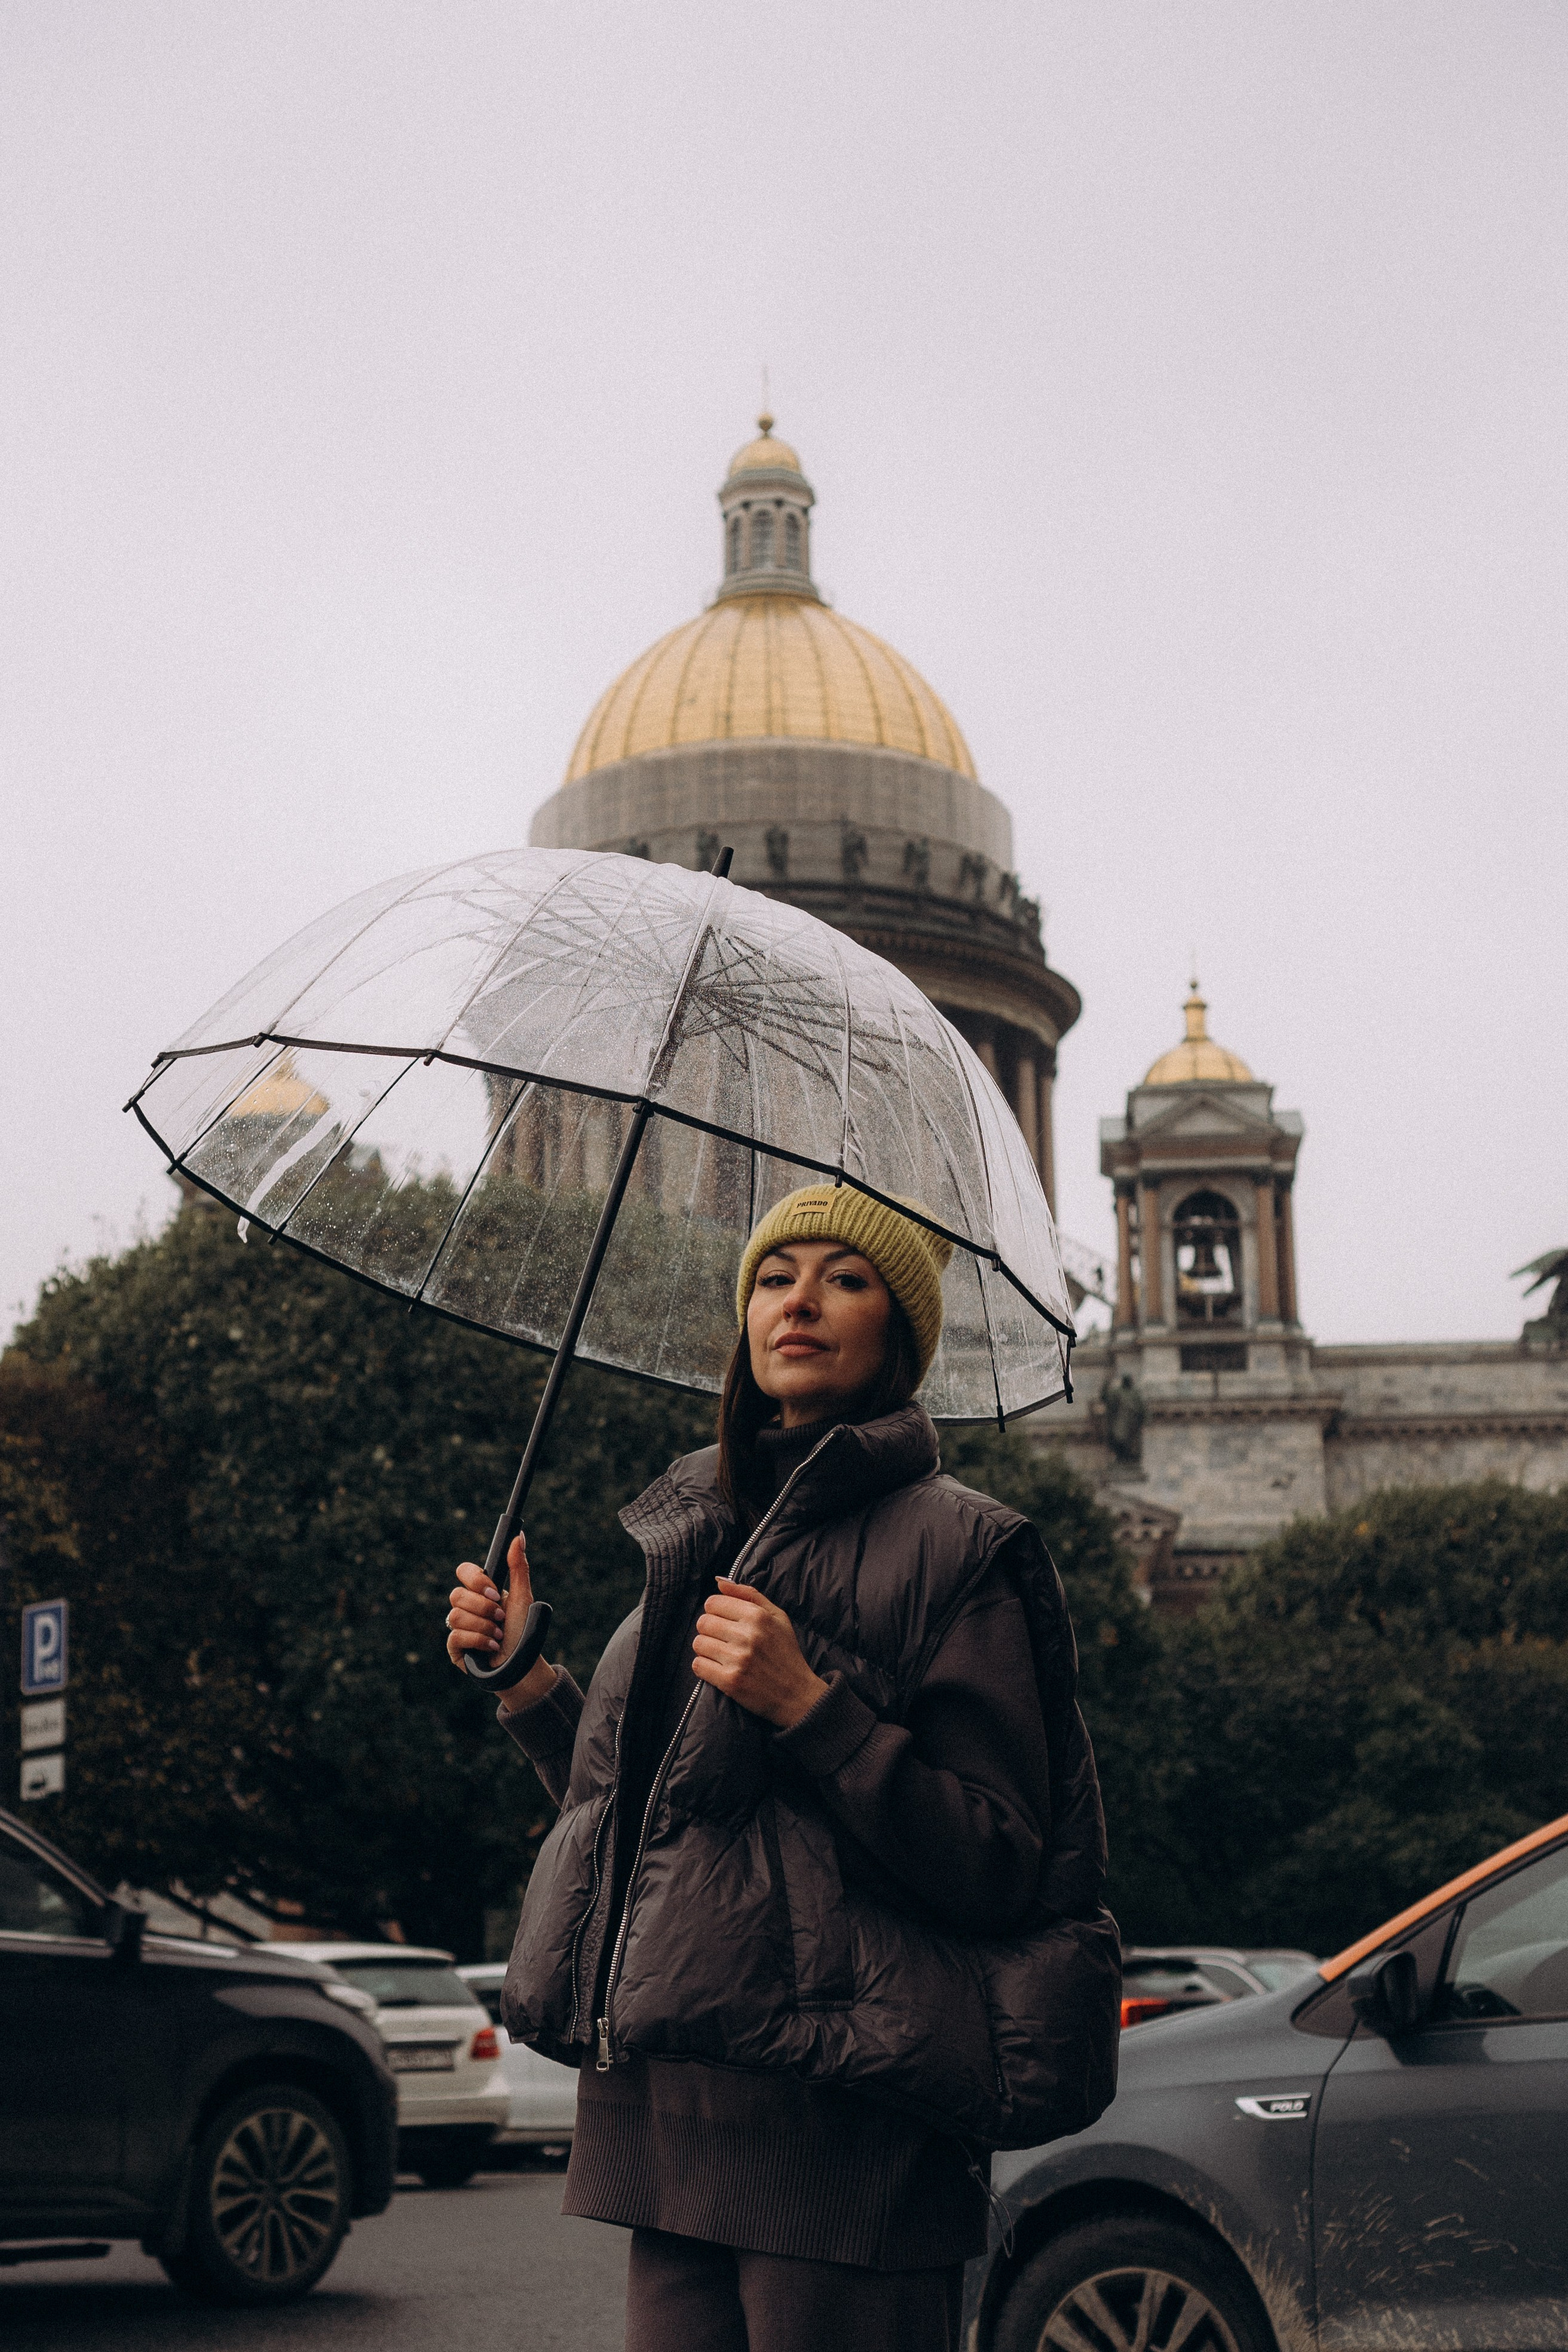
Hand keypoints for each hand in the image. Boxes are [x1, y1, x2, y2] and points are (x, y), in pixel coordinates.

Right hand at [446, 1535, 557, 1712]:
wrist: (522, 1664)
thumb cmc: (523, 1629)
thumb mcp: (523, 1597)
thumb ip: (518, 1566)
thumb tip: (519, 1536)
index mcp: (481, 1591)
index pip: (463, 1571)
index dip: (476, 1580)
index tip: (496, 1592)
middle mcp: (467, 1606)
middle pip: (456, 1594)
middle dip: (484, 1608)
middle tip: (501, 1618)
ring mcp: (459, 1626)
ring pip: (456, 1616)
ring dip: (484, 1627)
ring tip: (499, 1636)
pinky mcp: (455, 1647)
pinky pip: (455, 1636)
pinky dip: (478, 1641)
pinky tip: (492, 1647)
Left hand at [692, 1578, 829, 1730]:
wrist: (796, 1694)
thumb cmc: (785, 1652)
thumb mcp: (777, 1616)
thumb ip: (748, 1595)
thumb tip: (719, 1582)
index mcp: (758, 1616)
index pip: (713, 1603)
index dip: (715, 1611)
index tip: (724, 1621)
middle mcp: (747, 1636)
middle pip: (703, 1622)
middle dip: (710, 1630)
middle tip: (723, 1640)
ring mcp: (738, 1659)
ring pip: (698, 1643)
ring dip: (706, 1649)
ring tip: (721, 1654)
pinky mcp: (730, 1681)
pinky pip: (698, 1665)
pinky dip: (704, 1667)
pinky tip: (718, 1668)